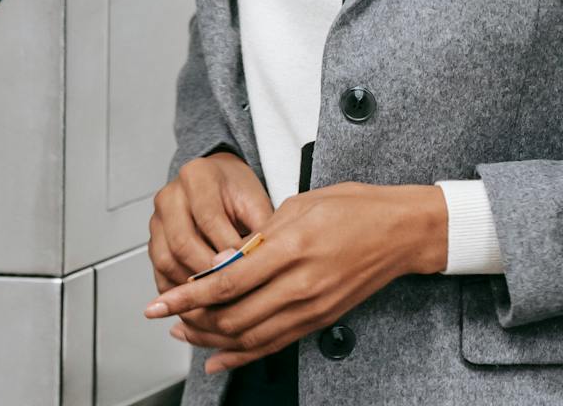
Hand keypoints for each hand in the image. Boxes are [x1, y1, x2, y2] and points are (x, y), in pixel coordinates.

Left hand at [144, 181, 447, 374]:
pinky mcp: (320, 319)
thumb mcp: (301, 204)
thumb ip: (259, 235)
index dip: (187, 296)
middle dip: (192, 320)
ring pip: (248, 337)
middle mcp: (300, 284)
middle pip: (231, 317)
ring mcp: (311, 306)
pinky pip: (273, 345)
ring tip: (185, 332)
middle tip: (166, 315)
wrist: (402, 231)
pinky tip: (218, 358)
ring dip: (210, 339)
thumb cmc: (355, 208)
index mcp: (292, 247)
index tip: (159, 303)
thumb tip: (222, 260)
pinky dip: (241, 356)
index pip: (226, 282)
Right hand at [148, 151, 274, 292]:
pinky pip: (160, 274)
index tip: (244, 267)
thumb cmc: (238, 192)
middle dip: (208, 270)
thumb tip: (260, 263)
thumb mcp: (255, 201)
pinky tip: (201, 300)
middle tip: (231, 289)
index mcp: (196, 176)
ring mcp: (156, 221)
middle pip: (182, 242)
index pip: (208, 217)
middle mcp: (169, 197)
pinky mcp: (152, 245)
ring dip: (192, 285)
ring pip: (167, 261)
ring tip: (218, 299)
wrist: (220, 184)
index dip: (227, 246)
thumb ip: (259, 227)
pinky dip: (179, 291)